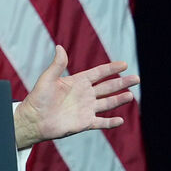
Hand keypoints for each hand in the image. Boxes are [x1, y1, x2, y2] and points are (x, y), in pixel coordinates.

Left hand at [13, 45, 139, 149]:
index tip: (124, 64)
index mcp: (77, 82)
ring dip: (119, 99)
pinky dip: (111, 122)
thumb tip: (59, 47)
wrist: (34, 119)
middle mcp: (84, 95)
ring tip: (131, 95)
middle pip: (107, 87)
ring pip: (107, 103)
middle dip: (122, 82)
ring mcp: (86, 109)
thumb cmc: (38, 98)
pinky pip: (101, 122)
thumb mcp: (48, 79)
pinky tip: (121, 120)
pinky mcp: (85, 122)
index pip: (98, 73)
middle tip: (136, 78)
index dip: (111, 68)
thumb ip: (57, 65)